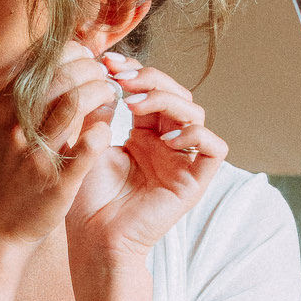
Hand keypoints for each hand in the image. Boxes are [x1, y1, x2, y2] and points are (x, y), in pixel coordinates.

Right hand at [0, 43, 118, 255]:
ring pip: (77, 101)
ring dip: (102, 92)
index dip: (71, 53)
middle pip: (63, 76)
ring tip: (112, 96)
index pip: (41, 62)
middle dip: (92, 69)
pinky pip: (90, 143)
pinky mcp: (57, 180)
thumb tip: (60, 68)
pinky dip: (102, 129)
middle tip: (105, 76)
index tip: (86, 60)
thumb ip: (24, 102)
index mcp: (0, 111)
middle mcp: (14, 127)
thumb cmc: (2, 179)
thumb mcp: (2, 133)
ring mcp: (35, 153)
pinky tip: (105, 130)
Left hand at [65, 50, 227, 262]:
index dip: (134, 71)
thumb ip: (97, 112)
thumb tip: (103, 76)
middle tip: (122, 80)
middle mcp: (166, 143)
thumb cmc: (86, 198)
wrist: (93, 238)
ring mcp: (182, 160)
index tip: (107, 63)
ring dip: (168, 101)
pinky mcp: (195, 181)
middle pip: (176, 94)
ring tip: (134, 107)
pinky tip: (165, 139)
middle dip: (150, 79)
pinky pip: (215, 148)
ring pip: (195, 111)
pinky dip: (196, 134)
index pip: (150, 90)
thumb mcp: (87, 145)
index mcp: (142, 134)